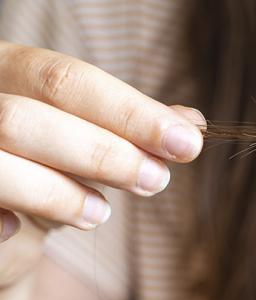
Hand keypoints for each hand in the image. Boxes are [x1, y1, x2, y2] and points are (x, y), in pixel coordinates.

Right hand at [0, 41, 204, 284]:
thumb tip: (193, 123)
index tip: (188, 143)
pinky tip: (19, 232)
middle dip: (101, 152)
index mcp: (7, 68)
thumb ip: (131, 128)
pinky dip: (1, 220)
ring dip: (56, 191)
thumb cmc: (42, 162)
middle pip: (28, 117)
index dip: (130, 113)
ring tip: (101, 214)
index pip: (67, 80)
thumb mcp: (88, 139)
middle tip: (157, 180)